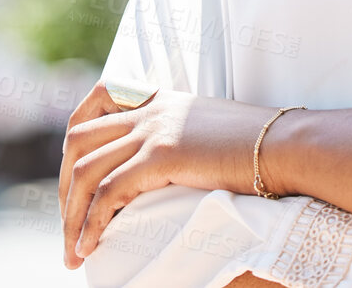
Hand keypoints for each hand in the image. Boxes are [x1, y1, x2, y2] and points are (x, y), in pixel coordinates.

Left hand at [58, 80, 270, 268]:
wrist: (289, 145)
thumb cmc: (261, 148)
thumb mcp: (209, 133)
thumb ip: (181, 140)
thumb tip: (166, 173)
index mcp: (159, 99)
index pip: (96, 100)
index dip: (74, 139)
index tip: (72, 180)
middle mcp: (149, 109)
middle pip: (77, 140)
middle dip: (63, 187)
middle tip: (68, 228)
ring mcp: (153, 130)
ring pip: (84, 170)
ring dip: (71, 216)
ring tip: (73, 252)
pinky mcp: (162, 155)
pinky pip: (108, 192)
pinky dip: (92, 223)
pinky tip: (90, 247)